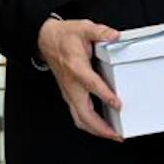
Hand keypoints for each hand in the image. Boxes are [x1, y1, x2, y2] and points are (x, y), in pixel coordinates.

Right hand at [38, 17, 120, 139]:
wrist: (45, 39)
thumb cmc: (64, 36)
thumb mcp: (83, 28)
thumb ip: (100, 32)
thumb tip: (115, 36)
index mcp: (76, 67)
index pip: (91, 84)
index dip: (105, 95)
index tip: (118, 104)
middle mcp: (71, 84)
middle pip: (83, 113)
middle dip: (100, 127)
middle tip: (117, 134)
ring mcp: (69, 92)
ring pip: (79, 119)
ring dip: (95, 130)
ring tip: (111, 135)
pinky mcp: (69, 94)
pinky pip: (77, 115)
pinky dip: (89, 125)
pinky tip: (100, 127)